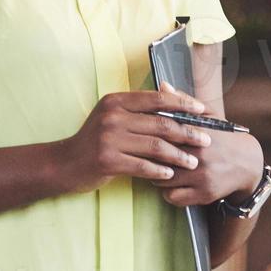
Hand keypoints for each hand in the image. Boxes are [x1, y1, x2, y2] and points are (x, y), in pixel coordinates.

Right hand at [59, 89, 213, 194]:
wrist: (64, 163)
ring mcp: (109, 138)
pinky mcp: (108, 160)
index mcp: (117, 101)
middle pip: (161, 123)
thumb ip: (138, 108)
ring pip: (155, 146)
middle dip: (188, 132)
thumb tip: (171, 96)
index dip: (183, 103)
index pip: (157, 98)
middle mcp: (113, 116)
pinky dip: (159, 170)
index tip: (202, 110)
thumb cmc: (94, 140)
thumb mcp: (112, 116)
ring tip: (193, 162)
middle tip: (206, 140)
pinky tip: (170, 174)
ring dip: (178, 155)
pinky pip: (142, 166)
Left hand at [152, 88, 263, 207]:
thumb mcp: (208, 115)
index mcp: (199, 134)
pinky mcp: (204, 195)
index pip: (164, 133)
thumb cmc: (222, 136)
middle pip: (160, 157)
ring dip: (156, 174)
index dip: (149, 134)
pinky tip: (170, 182)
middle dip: (149, 155)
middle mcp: (200, 156)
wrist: (247, 164)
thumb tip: (162, 85)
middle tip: (144, 152)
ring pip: (163, 179)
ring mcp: (202, 177)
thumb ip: (184, 101)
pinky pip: (173, 197)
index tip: (143, 134)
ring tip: (157, 167)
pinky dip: (168, 191)